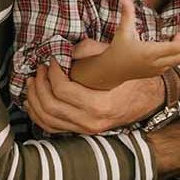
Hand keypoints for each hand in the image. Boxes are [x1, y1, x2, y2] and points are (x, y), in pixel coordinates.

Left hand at [25, 62, 163, 134]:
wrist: (148, 99)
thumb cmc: (130, 77)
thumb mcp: (113, 59)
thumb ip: (88, 51)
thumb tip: (63, 48)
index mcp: (99, 105)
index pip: (62, 90)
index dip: (51, 73)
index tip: (51, 60)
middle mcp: (90, 121)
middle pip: (50, 106)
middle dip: (39, 85)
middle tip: (39, 70)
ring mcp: (85, 130)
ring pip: (47, 119)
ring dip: (34, 100)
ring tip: (32, 83)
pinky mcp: (82, 131)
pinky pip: (52, 128)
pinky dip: (38, 115)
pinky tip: (33, 101)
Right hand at [69, 0, 179, 89]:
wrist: (113, 71)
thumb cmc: (118, 49)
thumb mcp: (122, 31)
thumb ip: (126, 14)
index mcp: (148, 53)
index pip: (170, 49)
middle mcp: (155, 63)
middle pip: (178, 58)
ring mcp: (157, 68)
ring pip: (178, 61)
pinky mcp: (158, 71)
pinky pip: (172, 61)